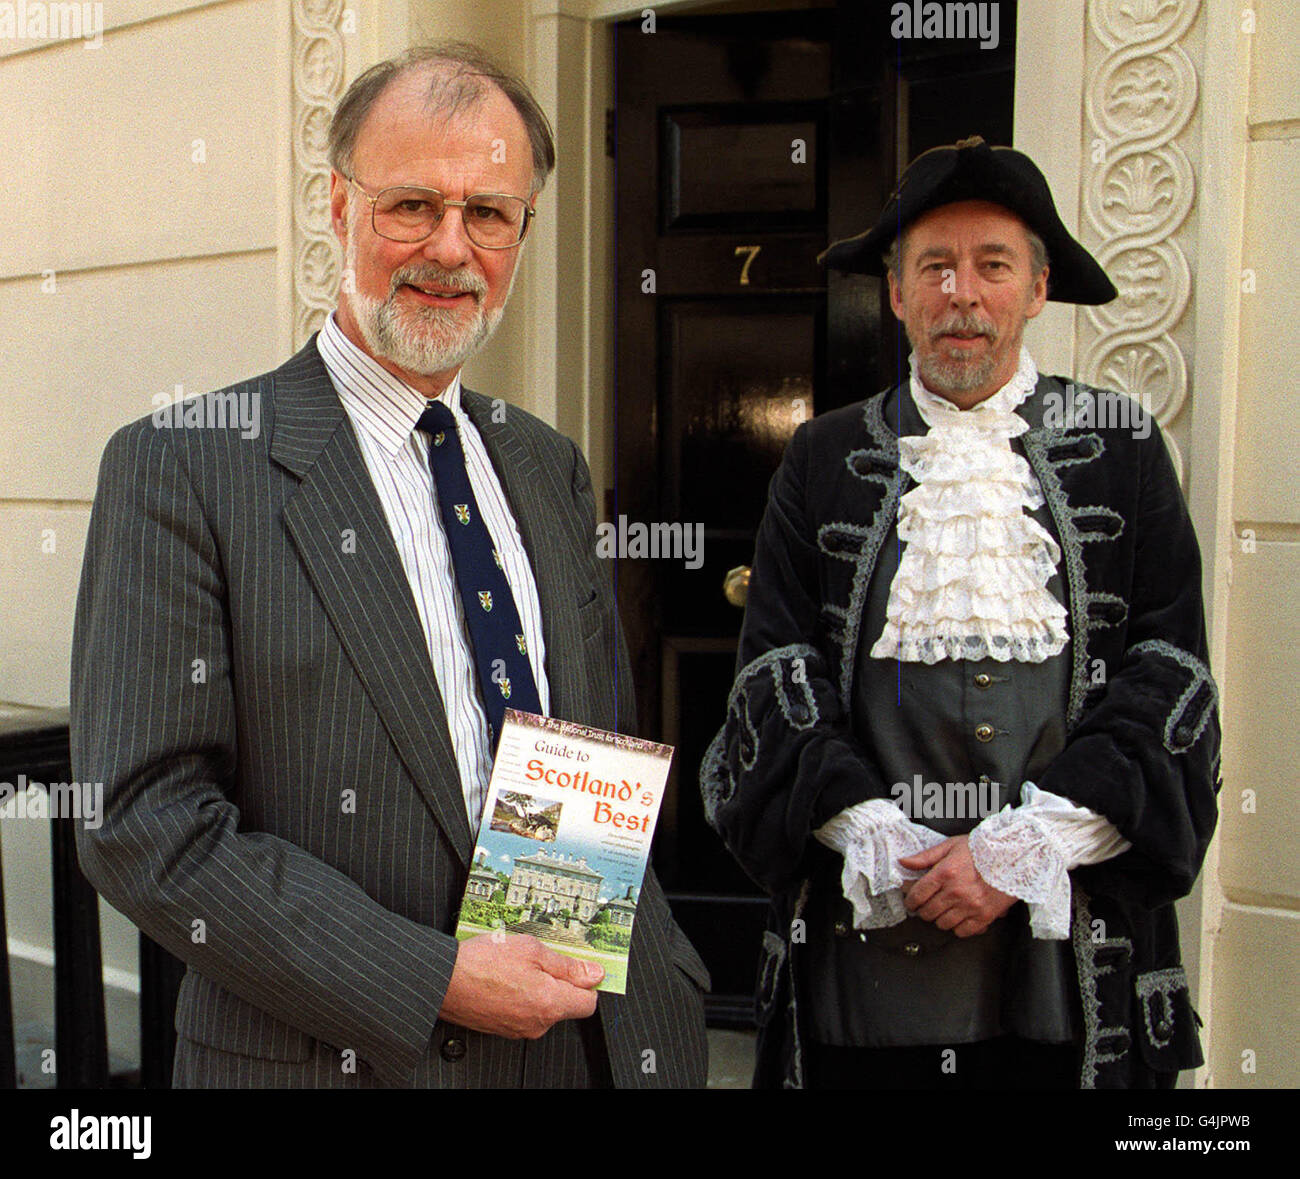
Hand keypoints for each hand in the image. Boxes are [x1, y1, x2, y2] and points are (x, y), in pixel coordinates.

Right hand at [439, 932, 602, 1037]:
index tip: (581, 967)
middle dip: (559, 982)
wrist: (444, 981)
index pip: (589, 1002)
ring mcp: (520, 1029)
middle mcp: (538, 1023)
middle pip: (566, 1005)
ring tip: (517, 966)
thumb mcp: (532, 949)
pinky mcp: (504, 1029)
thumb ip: (567, 964)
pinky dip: (520, 997)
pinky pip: (524, 1013)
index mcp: (550, 1003)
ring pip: (544, 1008)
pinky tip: (505, 979)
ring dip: (538, 988)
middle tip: (541, 959)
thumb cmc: (482, 963)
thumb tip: (593, 973)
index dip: (587, 981)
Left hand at [898, 835, 1016, 937]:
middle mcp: (956, 892)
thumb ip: (925, 857)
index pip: (918, 895)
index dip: (910, 901)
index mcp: (945, 873)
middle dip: (923, 910)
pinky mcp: (984, 916)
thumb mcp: (950, 846)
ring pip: (943, 924)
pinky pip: (962, 932)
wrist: (1012, 857)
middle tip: (926, 906)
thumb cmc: (981, 850)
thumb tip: (904, 862)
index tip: (911, 902)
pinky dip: (957, 928)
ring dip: (939, 919)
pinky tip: (958, 917)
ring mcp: (970, 906)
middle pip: (928, 912)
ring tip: (943, 910)